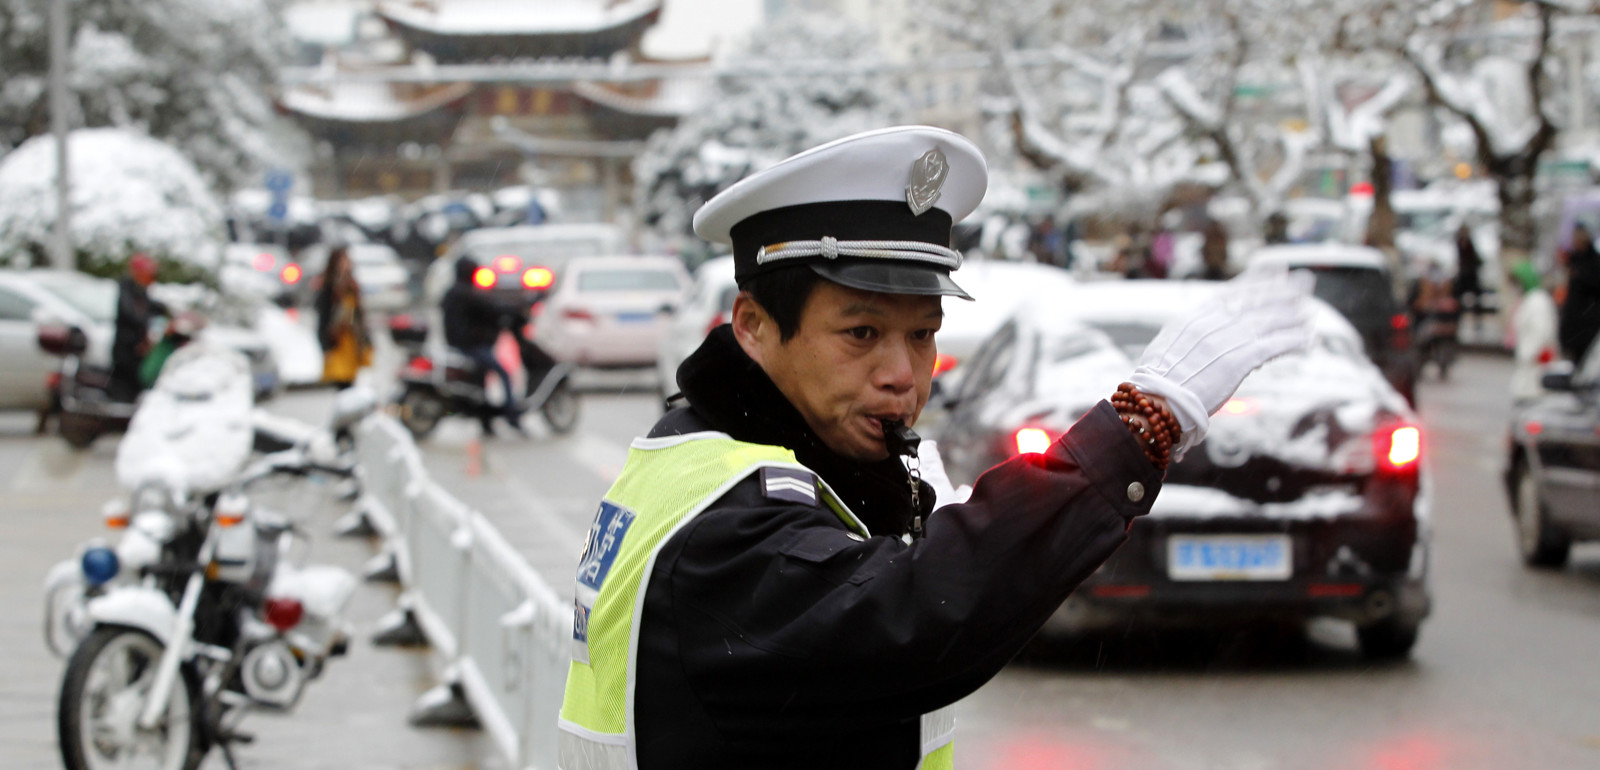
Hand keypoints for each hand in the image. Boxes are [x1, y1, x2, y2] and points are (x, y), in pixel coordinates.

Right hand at [1128, 267, 1313, 457]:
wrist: (1158, 399)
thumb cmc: (1158, 381)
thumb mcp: (1169, 345)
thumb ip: (1191, 333)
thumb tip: (1201, 329)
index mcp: (1196, 316)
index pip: (1234, 292)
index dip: (1258, 279)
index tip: (1276, 269)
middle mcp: (1215, 322)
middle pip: (1257, 300)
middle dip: (1283, 289)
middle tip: (1304, 281)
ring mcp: (1228, 340)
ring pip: (1270, 320)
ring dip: (1293, 316)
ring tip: (1309, 312)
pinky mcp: (1241, 360)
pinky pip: (1274, 346)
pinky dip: (1293, 341)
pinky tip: (1307, 340)